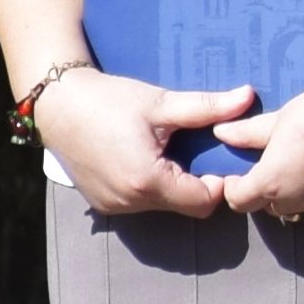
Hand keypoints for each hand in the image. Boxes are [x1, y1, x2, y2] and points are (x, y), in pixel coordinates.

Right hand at [39, 73, 246, 217]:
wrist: (55, 104)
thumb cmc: (108, 100)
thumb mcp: (160, 103)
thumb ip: (207, 106)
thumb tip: (249, 97)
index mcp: (147, 181)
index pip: (205, 201)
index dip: (220, 182)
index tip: (219, 157)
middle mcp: (130, 202)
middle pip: (186, 206)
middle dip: (199, 183)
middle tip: (199, 151)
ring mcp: (113, 206)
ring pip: (164, 206)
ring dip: (174, 185)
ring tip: (171, 152)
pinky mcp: (102, 204)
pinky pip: (141, 203)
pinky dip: (152, 187)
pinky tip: (147, 158)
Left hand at [215, 77, 303, 218]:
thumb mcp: (278, 119)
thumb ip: (246, 134)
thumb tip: (221, 133)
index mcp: (272, 182)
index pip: (240, 202)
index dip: (238, 188)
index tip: (244, 174)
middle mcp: (299, 202)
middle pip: (274, 207)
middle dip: (272, 191)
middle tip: (283, 164)